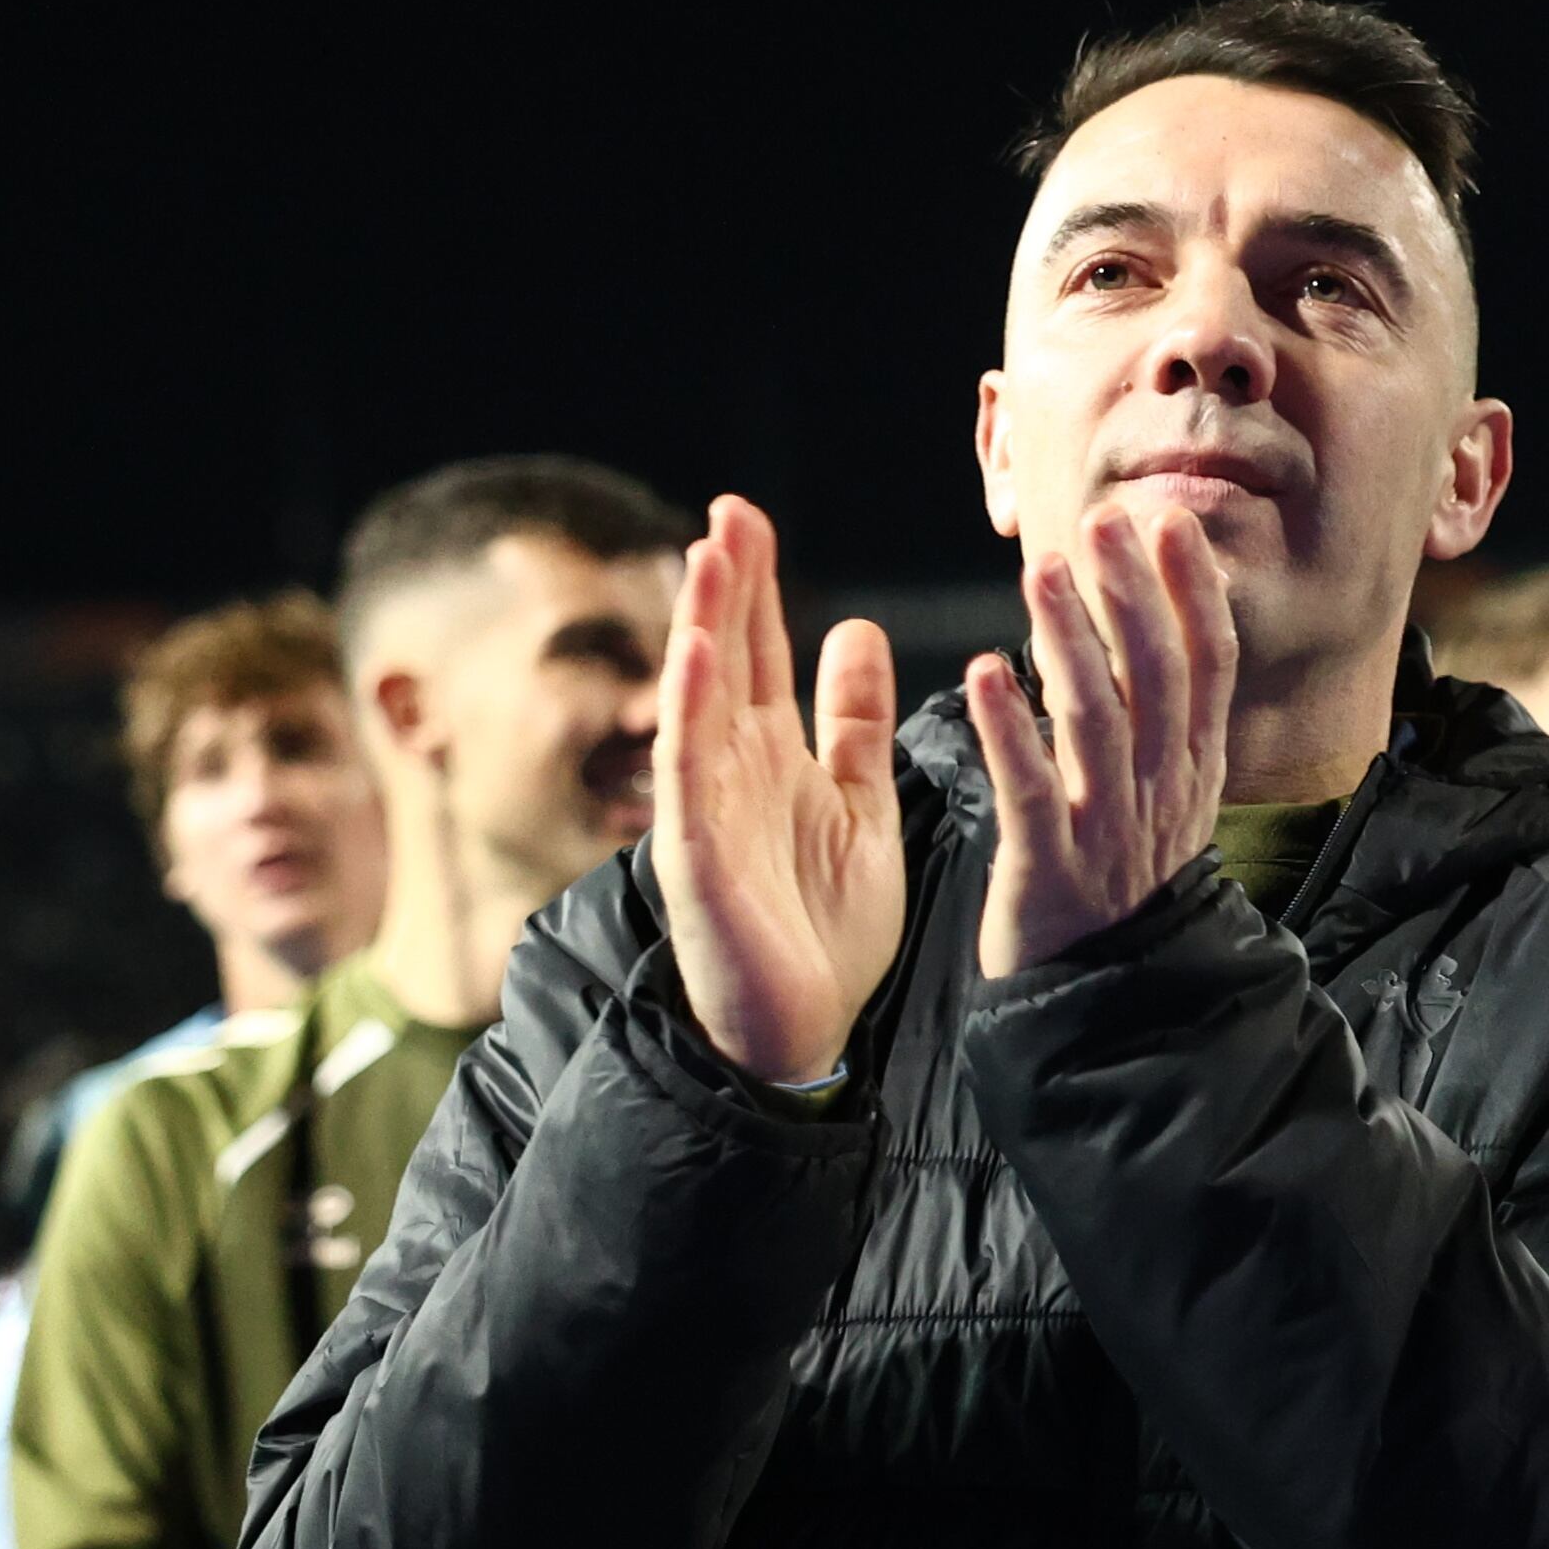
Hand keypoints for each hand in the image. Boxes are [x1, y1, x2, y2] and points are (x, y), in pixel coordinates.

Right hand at [654, 496, 903, 1084]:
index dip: (754, 587)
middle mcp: (732, 773)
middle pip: (723, 660)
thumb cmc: (825, 932)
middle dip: (723, 585)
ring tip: (708, 555)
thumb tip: (857, 629)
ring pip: (697, 701)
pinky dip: (688, 711)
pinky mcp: (696, 856)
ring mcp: (708, 811)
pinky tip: (695, 652)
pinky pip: (687, 772)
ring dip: (701, 628)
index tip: (749, 520)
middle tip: (727, 510)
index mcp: (772, 759)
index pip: (757, 653)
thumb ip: (853, 726)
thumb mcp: (860, 808)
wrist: (806, 1037)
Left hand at [964, 505, 1234, 978]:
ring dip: (1072, 642)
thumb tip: (1150, 616)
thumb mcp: (1162, 799)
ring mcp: (1110, 834)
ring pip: (1099, 724)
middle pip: (1158, 680)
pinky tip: (985, 674)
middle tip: (1103, 522)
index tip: (1170, 522)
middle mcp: (1161, 795)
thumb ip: (1159, 718)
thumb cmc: (1116, 885)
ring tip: (1042, 573)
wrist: (1103, 1004)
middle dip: (1133, 595)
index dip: (1194, 592)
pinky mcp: (1051, 872)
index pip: (1209, 667)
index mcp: (1191, 773)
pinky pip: (1032, 793)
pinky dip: (1010, 732)